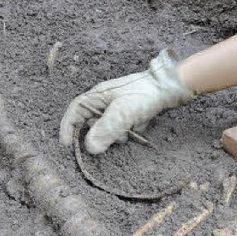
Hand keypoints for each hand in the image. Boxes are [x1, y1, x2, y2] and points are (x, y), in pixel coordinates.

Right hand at [59, 49, 194, 153]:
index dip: (68, 128)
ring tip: (131, 128)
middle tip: (115, 135)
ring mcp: (117, 108)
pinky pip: (123, 129)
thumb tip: (90, 148)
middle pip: (92, 125)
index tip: (66, 145)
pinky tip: (141, 125)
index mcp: (97, 96)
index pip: (75, 112)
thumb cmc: (143, 95)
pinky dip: (131, 130)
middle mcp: (104, 102)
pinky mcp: (129, 114)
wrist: (170, 88)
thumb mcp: (123, 112)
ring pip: (109, 130)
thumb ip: (106, 129)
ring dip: (119, 134)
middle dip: (102, 134)